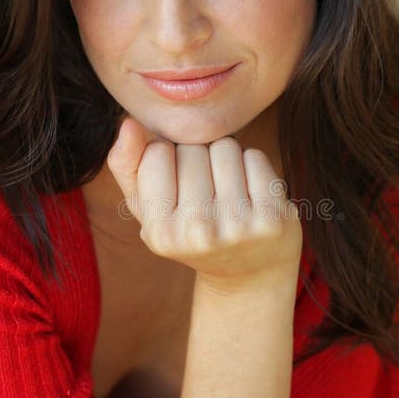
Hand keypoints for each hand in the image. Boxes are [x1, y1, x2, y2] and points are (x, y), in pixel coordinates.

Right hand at [106, 116, 302, 282]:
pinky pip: (255, 157)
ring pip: (225, 147)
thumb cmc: (191, 231)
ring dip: (226, 159)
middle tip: (207, 193)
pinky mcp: (271, 218)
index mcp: (160, 232)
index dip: (168, 158)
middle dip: (199, 159)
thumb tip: (128, 124)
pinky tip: (251, 194)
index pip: (157, 152)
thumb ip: (126, 166)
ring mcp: (237, 226)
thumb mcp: (149, 208)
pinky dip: (252, 166)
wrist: (248, 273)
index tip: (177, 186)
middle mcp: (197, 232)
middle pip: (193, 148)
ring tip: (227, 192)